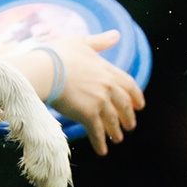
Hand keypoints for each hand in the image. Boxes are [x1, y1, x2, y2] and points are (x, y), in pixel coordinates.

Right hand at [41, 30, 142, 156]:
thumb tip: (117, 35)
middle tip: (130, 126)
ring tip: (117, 139)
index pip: (129, 85)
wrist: (46, 70)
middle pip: (124, 106)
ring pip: (113, 121)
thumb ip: (100, 41)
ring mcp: (100, 102)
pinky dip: (101, 143)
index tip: (140, 105)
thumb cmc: (59, 54)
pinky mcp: (88, 115)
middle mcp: (108, 87)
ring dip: (116, 131)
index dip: (136, 96)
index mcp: (108, 70)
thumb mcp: (82, 42)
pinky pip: (98, 133)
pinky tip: (103, 151)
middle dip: (128, 117)